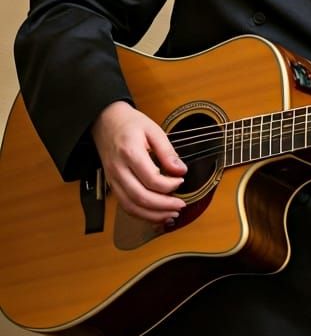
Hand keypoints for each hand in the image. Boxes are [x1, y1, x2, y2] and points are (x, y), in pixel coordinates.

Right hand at [90, 101, 186, 223]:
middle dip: (163, 206)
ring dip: (152, 215)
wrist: (104, 121)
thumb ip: (168, 152)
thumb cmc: (129, 124)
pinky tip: (155, 215)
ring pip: (130, 206)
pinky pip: (124, 205)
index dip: (170, 185)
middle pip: (140, 197)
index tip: (181, 181)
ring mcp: (112, 179)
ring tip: (171, 215)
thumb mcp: (154, 130)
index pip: (151, 179)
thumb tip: (181, 171)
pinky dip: (141, 214)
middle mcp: (118, 169)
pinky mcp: (112, 184)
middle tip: (180, 205)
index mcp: (130, 153)